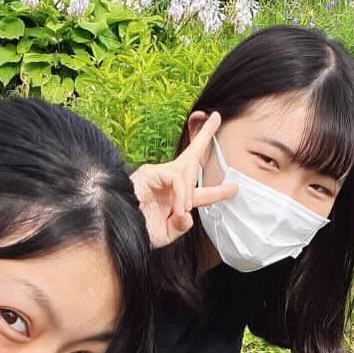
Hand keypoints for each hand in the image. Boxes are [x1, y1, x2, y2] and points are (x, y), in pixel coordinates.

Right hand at [129, 112, 237, 247]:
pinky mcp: (149, 172)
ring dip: (189, 192)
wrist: (118, 231)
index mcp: (175, 200)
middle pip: (191, 157)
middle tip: (216, 117)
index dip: (218, 191)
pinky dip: (181, 192)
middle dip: (204, 136)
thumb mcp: (165, 234)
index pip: (199, 192)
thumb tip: (189, 215)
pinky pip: (176, 178)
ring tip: (182, 209)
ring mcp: (158, 175)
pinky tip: (178, 206)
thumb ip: (180, 226)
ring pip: (187, 172)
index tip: (235, 188)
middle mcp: (168, 183)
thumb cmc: (139, 232)